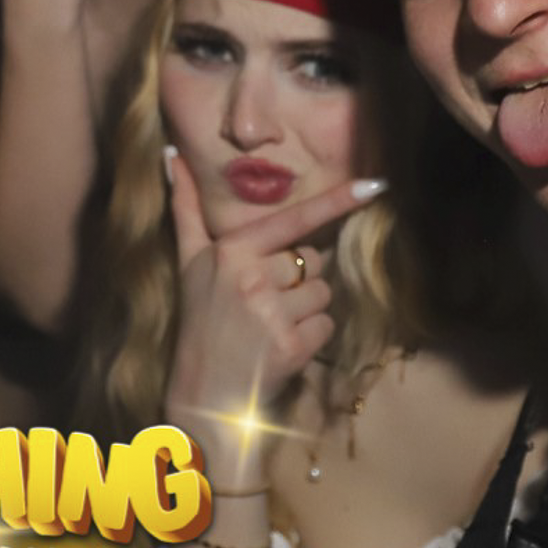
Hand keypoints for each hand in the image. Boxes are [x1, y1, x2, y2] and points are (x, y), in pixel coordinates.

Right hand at [162, 155, 375, 488]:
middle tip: (266, 299)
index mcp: (233, 250)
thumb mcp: (188, 262)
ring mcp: (273, 313)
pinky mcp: (292, 346)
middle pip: (312, 259)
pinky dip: (312, 335)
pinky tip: (284, 344)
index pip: (294, 219)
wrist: (203, 392)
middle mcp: (253, 277)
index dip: (337, 200)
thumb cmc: (198, 320)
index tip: (376, 184)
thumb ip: (186, 209)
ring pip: (323, 291)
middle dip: (299, 276)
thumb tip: (171, 155)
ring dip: (307, 307)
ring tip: (273, 323)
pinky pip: (326, 324)